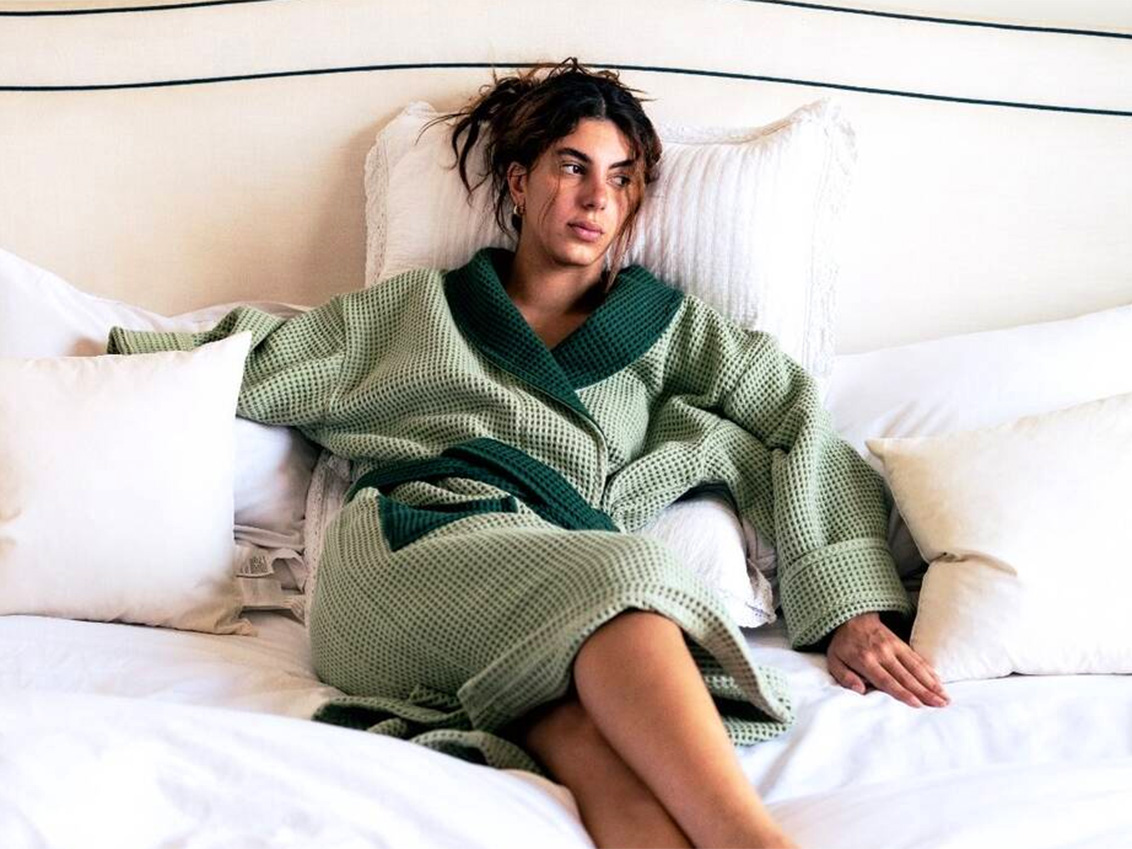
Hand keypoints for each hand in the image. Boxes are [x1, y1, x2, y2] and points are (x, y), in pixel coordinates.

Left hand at [826, 612, 949, 707]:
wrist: (851, 617)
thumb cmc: (843, 645)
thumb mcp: (834, 660)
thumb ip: (845, 677)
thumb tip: (859, 690)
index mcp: (865, 660)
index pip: (887, 680)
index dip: (903, 693)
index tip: (918, 704)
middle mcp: (882, 653)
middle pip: (906, 676)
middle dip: (924, 692)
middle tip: (940, 704)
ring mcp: (893, 647)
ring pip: (916, 667)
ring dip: (932, 683)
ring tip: (945, 697)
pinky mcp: (900, 643)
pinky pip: (917, 658)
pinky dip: (929, 670)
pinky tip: (939, 681)